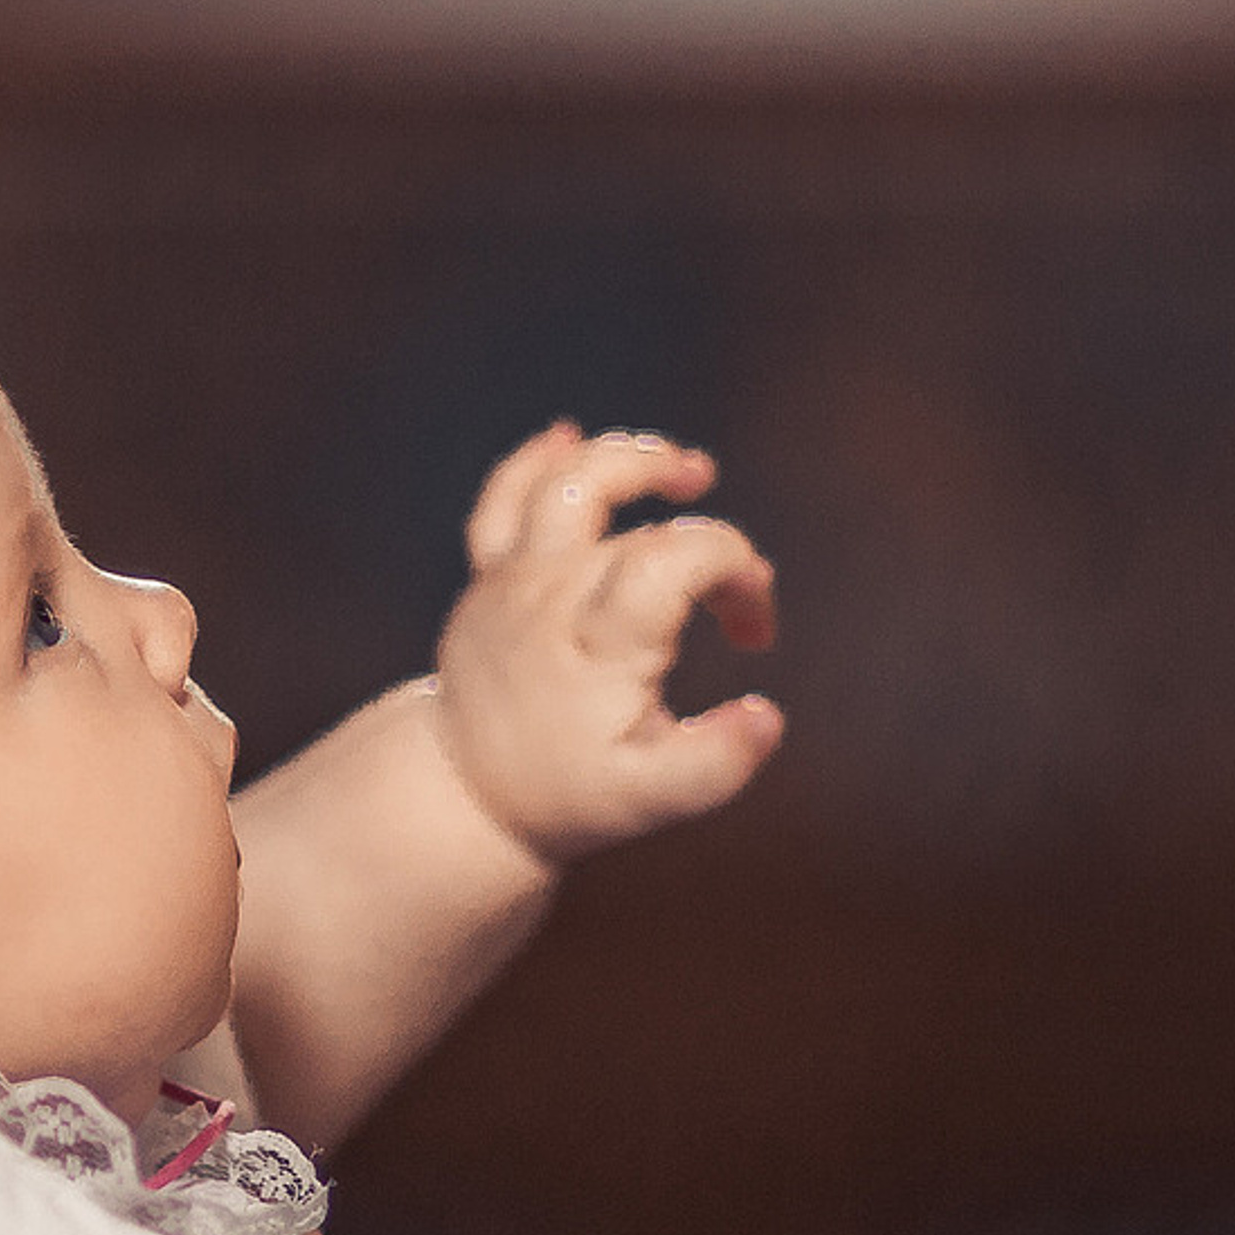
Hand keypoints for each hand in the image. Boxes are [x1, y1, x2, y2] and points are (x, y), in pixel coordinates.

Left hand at [432, 422, 781, 862]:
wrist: (466, 795)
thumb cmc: (570, 793)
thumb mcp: (654, 798)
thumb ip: (718, 761)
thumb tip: (768, 715)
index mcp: (598, 645)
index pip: (675, 559)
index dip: (734, 570)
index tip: (752, 631)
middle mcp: (553, 598)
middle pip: (644, 532)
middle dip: (716, 554)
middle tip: (740, 612)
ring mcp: (515, 580)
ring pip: (565, 483)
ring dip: (633, 460)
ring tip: (691, 471)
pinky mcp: (489, 576)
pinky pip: (501, 498)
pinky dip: (537, 460)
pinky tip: (569, 436)